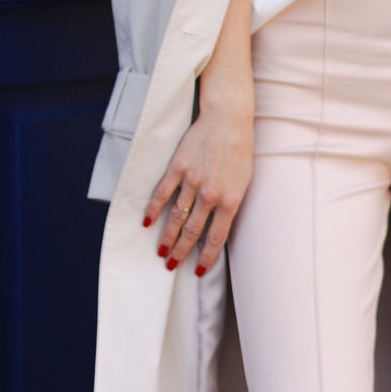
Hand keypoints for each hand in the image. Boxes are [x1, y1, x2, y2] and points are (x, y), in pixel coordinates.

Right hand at [142, 95, 252, 275]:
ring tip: (160, 251)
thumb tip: (218, 227)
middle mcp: (211, 195)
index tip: (197, 270)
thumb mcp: (243, 182)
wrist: (228, 120)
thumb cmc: (239, 151)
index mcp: (230, 200)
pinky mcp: (178, 168)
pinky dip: (153, 209)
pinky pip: (163, 193)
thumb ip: (230, 204)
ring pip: (176, 217)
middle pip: (192, 232)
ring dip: (167, 237)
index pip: (216, 238)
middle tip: (171, 265)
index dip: (206, 258)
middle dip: (181, 252)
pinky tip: (147, 221)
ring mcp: (193, 181)